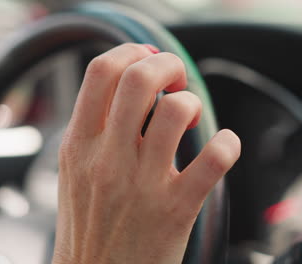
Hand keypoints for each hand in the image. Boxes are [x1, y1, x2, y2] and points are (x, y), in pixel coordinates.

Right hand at [52, 43, 239, 263]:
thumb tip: (127, 90)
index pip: (101, 73)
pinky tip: (222, 146)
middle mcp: (107, 160)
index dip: (131, 53)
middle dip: (167, 65)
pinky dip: (227, 144)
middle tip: (176, 79)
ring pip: (175, 111)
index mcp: (79, 146)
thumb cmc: (88, 226)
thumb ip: (94, 131)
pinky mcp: (175, 209)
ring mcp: (141, 184)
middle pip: (139, 79)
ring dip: (192, 102)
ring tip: (190, 119)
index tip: (148, 60)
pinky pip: (213, 160)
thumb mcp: (74, 172)